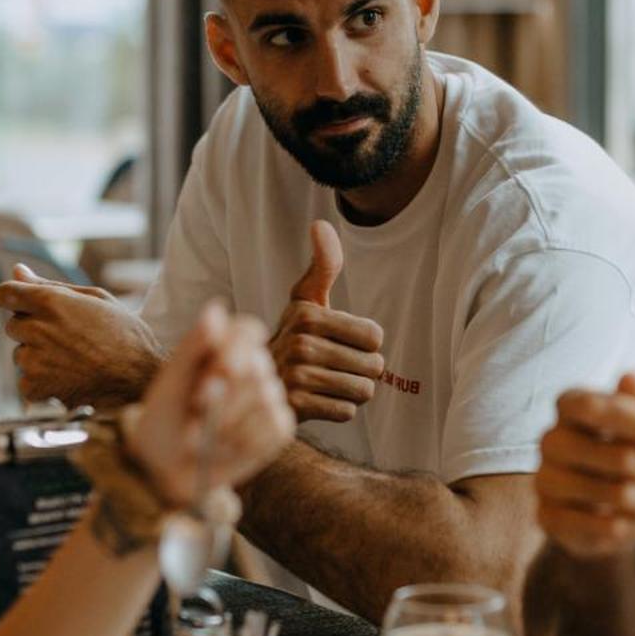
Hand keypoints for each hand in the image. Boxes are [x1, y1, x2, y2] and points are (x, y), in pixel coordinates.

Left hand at [0, 265, 161, 405]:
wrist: (139, 382)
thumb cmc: (125, 337)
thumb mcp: (96, 299)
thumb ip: (51, 285)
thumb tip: (18, 271)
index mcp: (51, 302)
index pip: (5, 293)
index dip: (12, 298)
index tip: (23, 305)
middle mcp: (37, 329)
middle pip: (13, 325)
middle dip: (33, 329)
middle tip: (66, 339)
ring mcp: (33, 361)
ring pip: (20, 355)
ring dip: (37, 357)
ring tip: (72, 361)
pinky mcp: (34, 388)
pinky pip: (26, 381)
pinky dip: (42, 382)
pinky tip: (69, 379)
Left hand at [127, 302, 295, 506]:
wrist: (168, 467)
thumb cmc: (165, 418)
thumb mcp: (171, 381)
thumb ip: (194, 345)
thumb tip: (217, 309)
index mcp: (226, 347)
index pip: (248, 331)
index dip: (237, 351)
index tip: (217, 372)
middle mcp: (254, 367)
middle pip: (258, 367)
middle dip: (225, 394)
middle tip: (197, 408)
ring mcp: (270, 397)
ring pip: (266, 400)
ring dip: (229, 423)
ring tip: (206, 432)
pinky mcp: (280, 428)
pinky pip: (275, 427)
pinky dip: (245, 443)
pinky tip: (226, 446)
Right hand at [270, 221, 384, 423]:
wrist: (258, 385)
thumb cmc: (295, 337)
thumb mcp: (306, 299)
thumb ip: (323, 264)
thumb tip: (320, 223)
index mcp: (306, 314)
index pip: (375, 336)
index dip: (365, 342)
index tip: (339, 341)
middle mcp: (299, 343)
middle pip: (374, 365)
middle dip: (362, 369)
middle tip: (334, 366)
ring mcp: (296, 377)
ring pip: (363, 390)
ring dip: (352, 390)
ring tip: (327, 382)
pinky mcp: (296, 408)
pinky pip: (347, 412)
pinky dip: (338, 409)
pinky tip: (318, 400)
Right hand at [536, 371, 634, 558]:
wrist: (604, 498)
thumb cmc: (631, 444)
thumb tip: (630, 380)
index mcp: (570, 405)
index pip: (596, 408)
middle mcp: (550, 440)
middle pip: (619, 457)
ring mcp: (545, 480)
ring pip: (618, 495)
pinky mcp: (549, 518)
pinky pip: (606, 528)